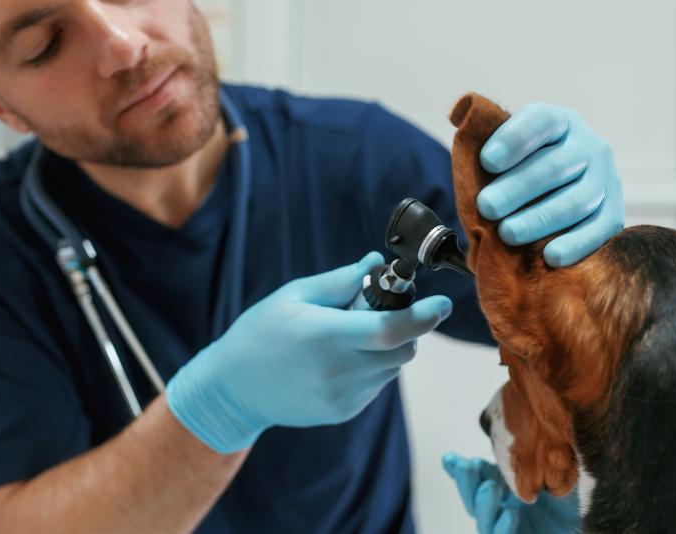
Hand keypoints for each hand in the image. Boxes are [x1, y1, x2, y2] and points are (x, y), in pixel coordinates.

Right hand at [166, 251, 452, 452]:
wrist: (233, 389)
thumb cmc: (261, 333)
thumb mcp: (294, 295)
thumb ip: (341, 280)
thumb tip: (378, 262)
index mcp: (325, 336)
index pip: (391, 330)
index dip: (424, 316)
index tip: (442, 303)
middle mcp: (338, 371)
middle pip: (402, 350)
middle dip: (405, 328)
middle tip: (375, 312)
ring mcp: (342, 397)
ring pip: (392, 368)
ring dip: (385, 348)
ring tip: (346, 337)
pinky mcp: (343, 412)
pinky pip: (376, 385)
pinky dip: (370, 368)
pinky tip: (336, 361)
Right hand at [443, 453, 578, 533]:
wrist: (584, 528)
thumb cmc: (570, 501)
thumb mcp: (553, 470)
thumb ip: (535, 453)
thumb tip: (521, 428)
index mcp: (506, 489)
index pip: (478, 477)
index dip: (460, 469)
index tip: (451, 458)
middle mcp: (501, 509)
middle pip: (473, 498)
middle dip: (465, 482)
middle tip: (466, 466)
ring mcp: (506, 529)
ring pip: (483, 520)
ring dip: (484, 504)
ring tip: (491, 488)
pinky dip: (503, 526)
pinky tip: (510, 513)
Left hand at [476, 103, 623, 266]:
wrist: (557, 193)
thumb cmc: (520, 169)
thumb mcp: (505, 144)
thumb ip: (482, 132)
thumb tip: (459, 114)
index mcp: (559, 123)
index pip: (540, 122)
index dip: (514, 140)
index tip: (487, 161)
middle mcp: (588, 146)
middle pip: (555, 166)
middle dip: (518, 188)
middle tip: (486, 206)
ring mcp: (605, 180)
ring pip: (577, 200)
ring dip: (540, 219)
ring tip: (507, 233)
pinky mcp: (613, 214)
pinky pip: (599, 230)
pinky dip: (576, 244)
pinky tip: (550, 255)